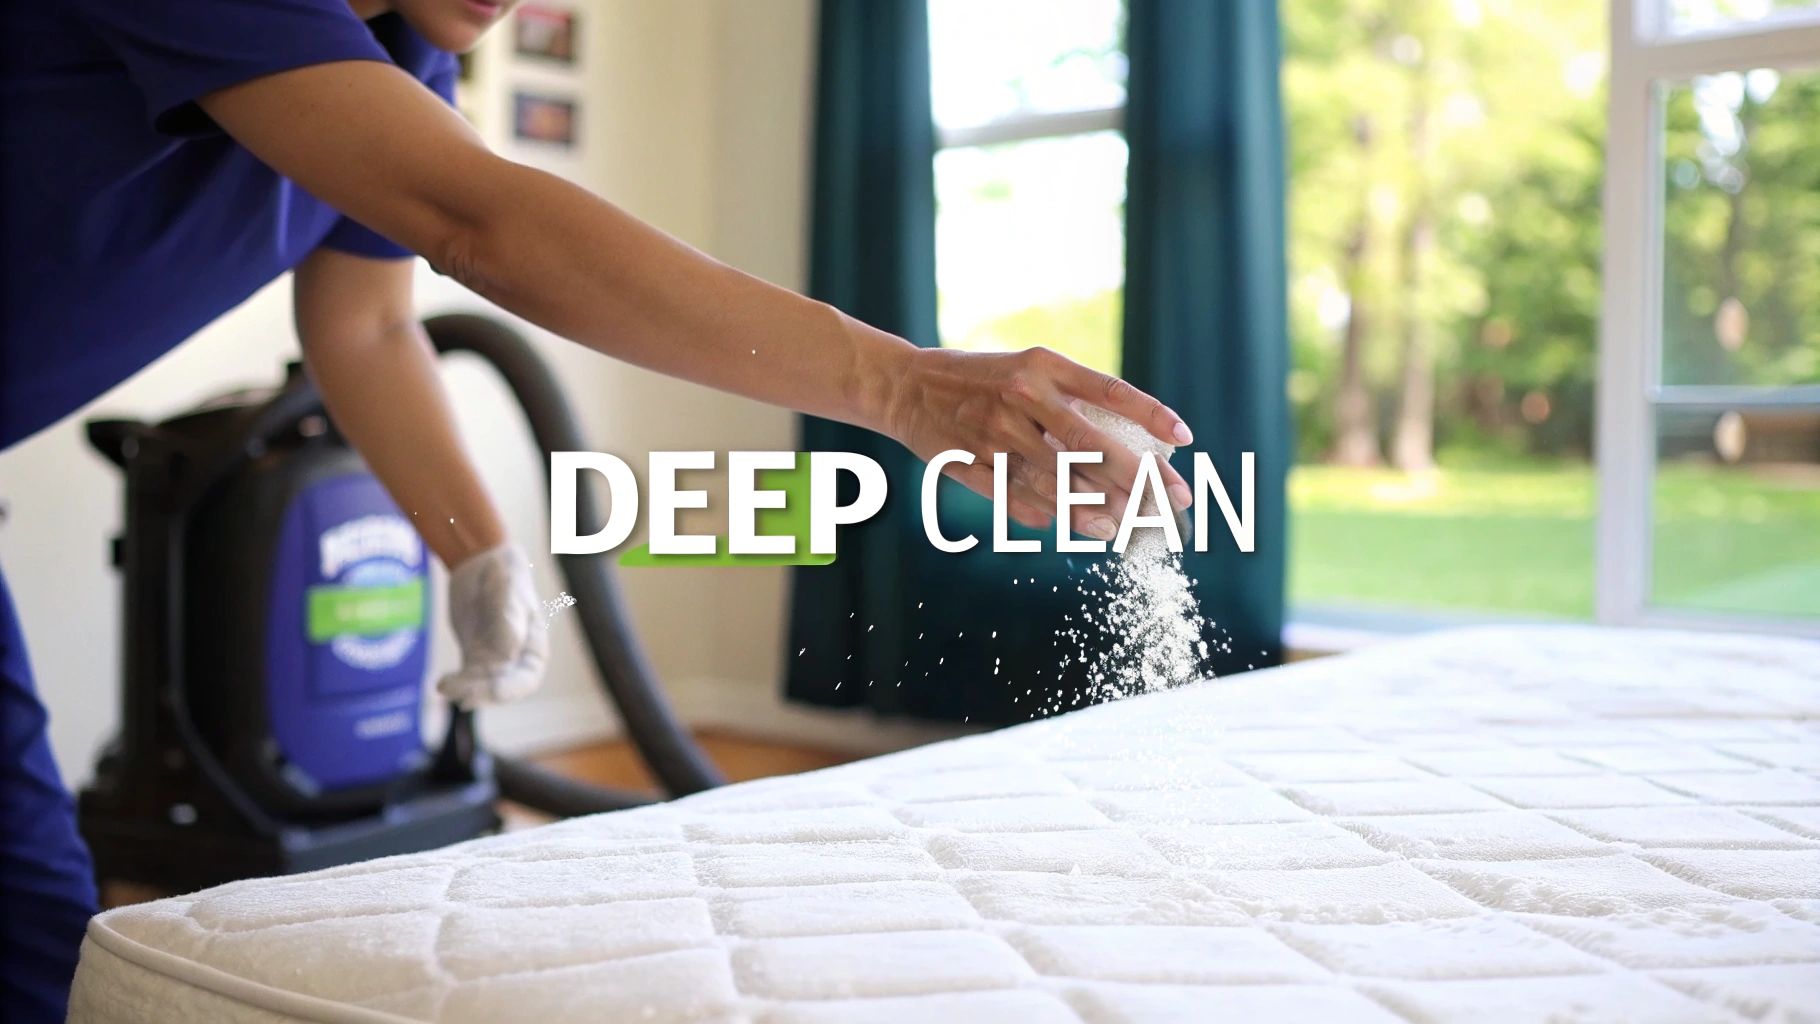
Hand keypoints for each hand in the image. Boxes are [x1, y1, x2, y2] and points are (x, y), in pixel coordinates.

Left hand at [438, 543, 548, 707]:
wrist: (484, 564)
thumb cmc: (506, 576)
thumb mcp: (510, 594)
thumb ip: (510, 622)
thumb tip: (508, 653)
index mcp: (534, 648)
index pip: (526, 680)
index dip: (511, 691)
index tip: (493, 692)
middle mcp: (516, 660)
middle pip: (501, 687)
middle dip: (482, 693)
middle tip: (463, 697)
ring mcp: (494, 660)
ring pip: (480, 685)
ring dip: (465, 690)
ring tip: (445, 687)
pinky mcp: (473, 656)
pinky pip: (466, 676)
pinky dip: (456, 682)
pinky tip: (443, 685)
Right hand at [882, 345, 1194, 538]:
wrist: (907, 388)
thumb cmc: (981, 381)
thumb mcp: (1027, 370)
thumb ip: (1071, 398)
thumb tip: (1127, 442)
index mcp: (1041, 366)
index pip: (1108, 390)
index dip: (1150, 413)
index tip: (1184, 437)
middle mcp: (1021, 395)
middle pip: (1093, 443)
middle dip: (1140, 476)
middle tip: (1174, 499)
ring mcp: (994, 433)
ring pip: (1058, 481)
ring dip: (1099, 508)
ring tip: (1128, 527)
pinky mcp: (970, 463)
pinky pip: (1018, 498)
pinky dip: (1051, 514)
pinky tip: (1080, 526)